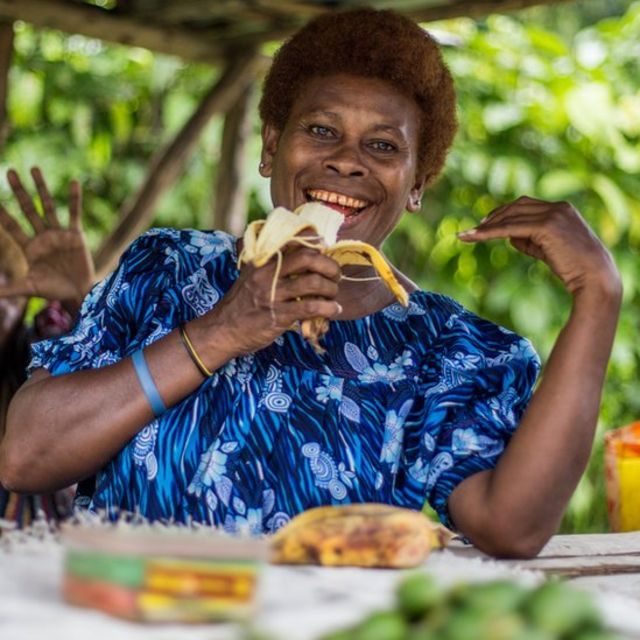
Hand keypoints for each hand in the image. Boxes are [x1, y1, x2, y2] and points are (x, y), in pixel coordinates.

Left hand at [0, 168, 94, 311]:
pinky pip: (74, 213)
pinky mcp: (76, 234)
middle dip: (18, 191)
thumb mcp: (28, 288)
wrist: (79, 294)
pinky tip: (73, 182)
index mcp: (29, 248)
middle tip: (9, 172)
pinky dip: (74, 198)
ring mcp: (58, 233)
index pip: (12, 227)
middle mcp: (42, 236)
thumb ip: (8, 290)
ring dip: (41, 188)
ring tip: (34, 169)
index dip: (1, 214)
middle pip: (28, 209)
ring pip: (48, 206)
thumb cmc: (54, 291)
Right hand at [203, 244, 341, 355]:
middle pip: (309, 258)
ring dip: (331, 289)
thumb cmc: (240, 303)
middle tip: (336, 275)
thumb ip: (269, 264)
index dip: (316, 243)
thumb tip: (296, 253)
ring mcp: (273, 294)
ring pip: (314, 283)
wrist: (222, 330)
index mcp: (263, 261)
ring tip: (333, 296)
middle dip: (330, 266)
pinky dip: (328, 308)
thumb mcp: (250, 275)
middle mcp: (268, 273)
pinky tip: (333, 310)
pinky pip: (311, 307)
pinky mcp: (279, 315)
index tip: (326, 248)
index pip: (294, 242)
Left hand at [458, 196, 620, 299]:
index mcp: (561, 209)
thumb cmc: (573, 268)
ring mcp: (553, 214)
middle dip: (493, 217)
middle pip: (516, 207)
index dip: (504, 212)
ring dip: (487, 226)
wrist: (595, 278)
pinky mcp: (547, 226)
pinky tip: (476, 237)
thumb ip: (530, 240)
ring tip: (468, 235)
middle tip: (473, 230)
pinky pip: (510, 228)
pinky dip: (491, 233)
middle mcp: (557, 207)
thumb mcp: (548, 249)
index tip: (486, 224)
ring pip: (511, 217)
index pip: (525, 205)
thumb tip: (509, 236)